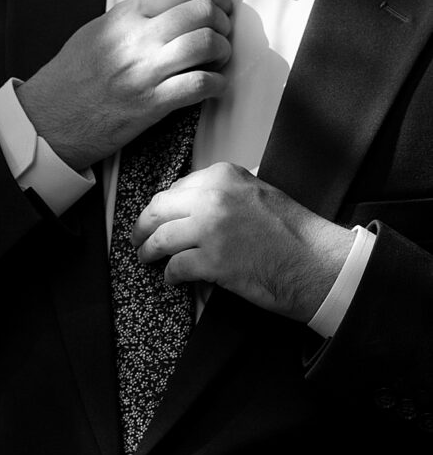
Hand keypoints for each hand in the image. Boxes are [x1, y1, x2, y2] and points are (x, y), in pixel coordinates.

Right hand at [17, 0, 231, 169]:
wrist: (48, 118)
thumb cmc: (71, 76)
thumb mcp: (97, 30)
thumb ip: (132, 15)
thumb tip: (166, 0)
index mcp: (126, 16)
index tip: (220, 5)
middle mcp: (137, 38)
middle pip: (203, 13)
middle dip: (223, 23)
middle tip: (221, 35)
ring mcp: (145, 71)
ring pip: (206, 44)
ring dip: (223, 52)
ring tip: (218, 60)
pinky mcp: (151, 104)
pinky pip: (199, 86)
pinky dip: (216, 84)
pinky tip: (212, 86)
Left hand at [133, 162, 354, 322]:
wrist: (316, 261)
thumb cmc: (294, 231)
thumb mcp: (259, 190)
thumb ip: (226, 190)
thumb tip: (195, 199)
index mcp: (223, 176)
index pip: (176, 188)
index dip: (164, 207)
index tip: (158, 218)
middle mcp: (212, 197)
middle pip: (159, 209)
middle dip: (143, 225)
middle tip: (138, 238)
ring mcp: (211, 229)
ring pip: (160, 238)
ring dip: (148, 251)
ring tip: (146, 258)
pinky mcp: (212, 262)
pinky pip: (175, 267)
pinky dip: (170, 274)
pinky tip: (172, 278)